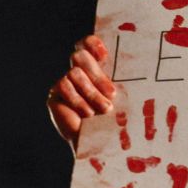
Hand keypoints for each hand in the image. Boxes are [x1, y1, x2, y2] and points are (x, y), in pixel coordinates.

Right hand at [48, 35, 117, 154]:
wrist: (99, 143)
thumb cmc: (114, 119)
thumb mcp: (120, 97)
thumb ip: (119, 80)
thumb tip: (133, 65)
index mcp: (96, 68)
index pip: (88, 45)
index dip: (92, 44)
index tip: (103, 54)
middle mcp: (79, 72)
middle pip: (80, 56)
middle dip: (97, 75)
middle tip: (112, 94)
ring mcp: (65, 82)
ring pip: (74, 73)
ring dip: (92, 93)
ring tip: (104, 109)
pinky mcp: (55, 94)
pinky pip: (64, 86)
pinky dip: (79, 101)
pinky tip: (87, 114)